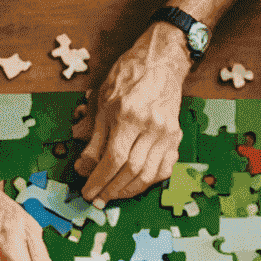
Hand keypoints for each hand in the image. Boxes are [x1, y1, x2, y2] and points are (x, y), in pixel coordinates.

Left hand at [73, 26, 189, 204]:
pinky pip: (164, 169)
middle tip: (98, 199)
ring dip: (129, 190)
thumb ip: (93, 137)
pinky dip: (149, 182)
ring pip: (148, 173)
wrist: (160, 61)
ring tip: (113, 195)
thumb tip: (83, 168)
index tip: (88, 192)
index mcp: (128, 114)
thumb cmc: (127, 77)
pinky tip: (135, 185)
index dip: (99, 180)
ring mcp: (167, 133)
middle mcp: (151, 125)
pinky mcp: (176, 137)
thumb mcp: (102, 102)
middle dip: (111, 189)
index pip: (113, 158)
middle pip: (131, 170)